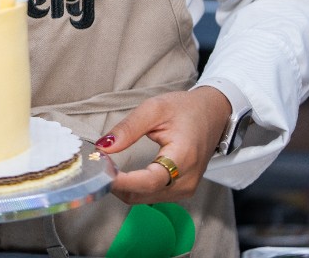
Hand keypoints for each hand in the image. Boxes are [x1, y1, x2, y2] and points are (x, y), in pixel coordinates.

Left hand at [97, 87, 230, 204]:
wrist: (212, 114)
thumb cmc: (185, 109)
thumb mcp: (155, 108)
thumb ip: (129, 128)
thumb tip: (103, 147)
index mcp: (183, 157)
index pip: (150, 180)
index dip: (124, 181)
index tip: (101, 173)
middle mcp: (186, 181)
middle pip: (144, 194)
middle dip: (117, 183)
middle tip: (95, 165)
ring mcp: (186, 189)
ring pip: (145, 199)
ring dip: (123, 187)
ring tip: (106, 167)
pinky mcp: (181, 191)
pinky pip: (151, 196)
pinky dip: (133, 188)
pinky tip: (122, 175)